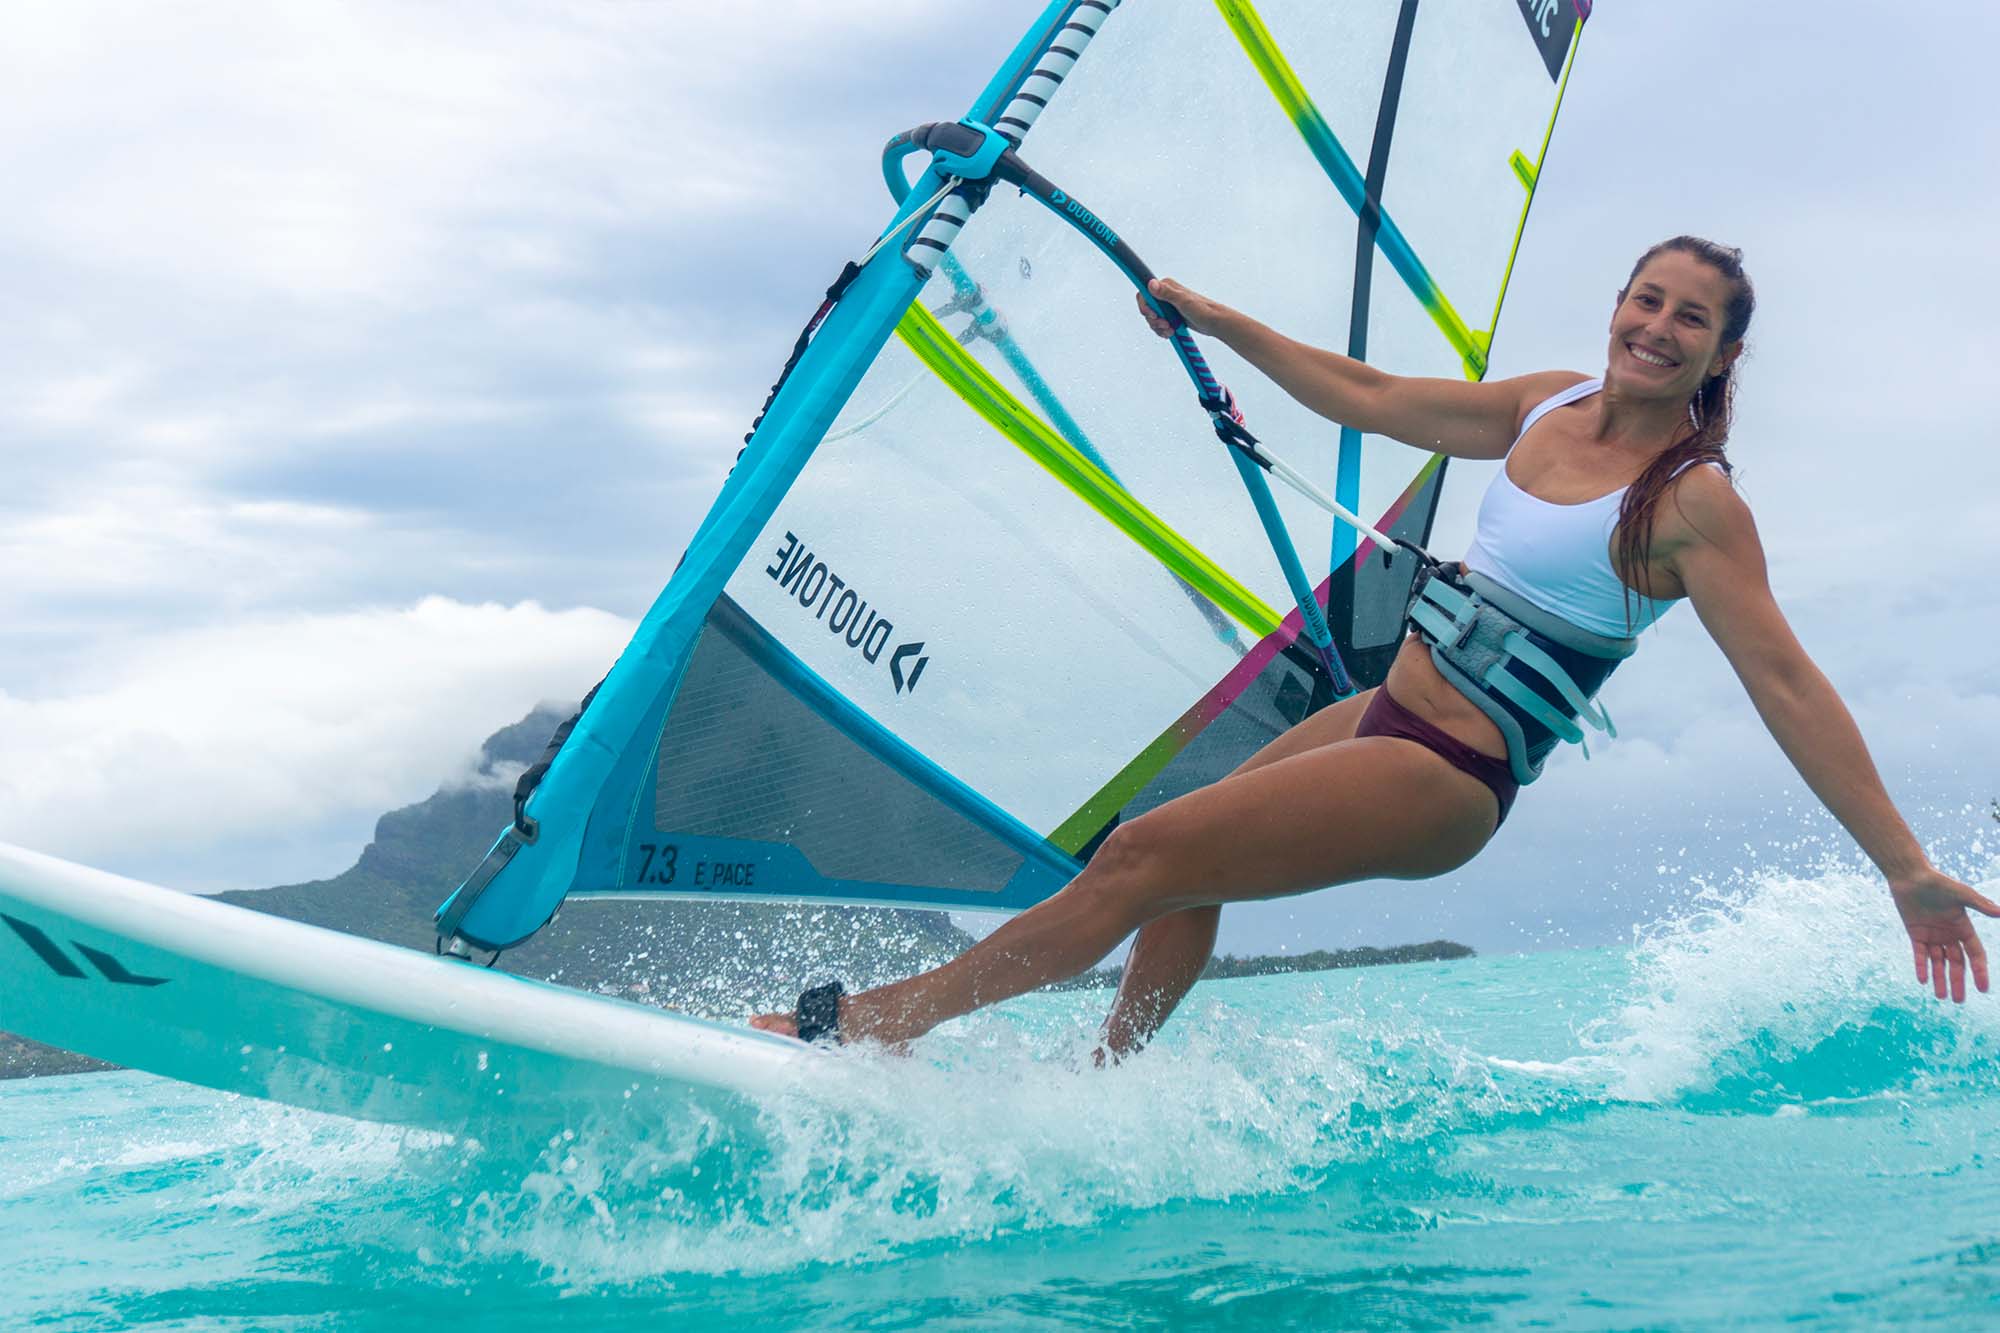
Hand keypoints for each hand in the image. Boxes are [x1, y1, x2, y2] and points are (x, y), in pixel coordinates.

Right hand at [1136, 277, 1230, 337]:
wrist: (1214, 322)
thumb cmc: (1203, 310)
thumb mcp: (1183, 301)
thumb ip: (1166, 293)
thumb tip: (1151, 284)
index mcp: (1166, 286)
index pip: (1144, 294)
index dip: (1145, 306)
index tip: (1153, 315)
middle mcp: (1165, 294)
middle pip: (1147, 308)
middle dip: (1154, 320)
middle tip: (1165, 324)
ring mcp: (1168, 306)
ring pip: (1152, 319)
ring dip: (1159, 327)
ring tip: (1171, 330)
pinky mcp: (1171, 315)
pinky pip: (1159, 325)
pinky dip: (1163, 331)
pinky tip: (1171, 332)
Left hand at [1890, 867, 1999, 1001]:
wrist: (1910, 876)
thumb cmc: (1937, 882)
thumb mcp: (1960, 894)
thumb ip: (1979, 904)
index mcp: (1964, 928)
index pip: (1975, 954)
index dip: (1979, 971)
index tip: (1983, 988)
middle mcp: (1950, 935)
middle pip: (1956, 963)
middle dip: (1958, 982)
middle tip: (1959, 1001)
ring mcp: (1933, 936)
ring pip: (1938, 963)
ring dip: (1940, 979)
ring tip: (1942, 997)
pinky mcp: (1916, 934)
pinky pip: (1920, 955)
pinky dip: (1921, 967)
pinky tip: (1923, 981)